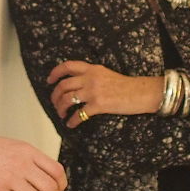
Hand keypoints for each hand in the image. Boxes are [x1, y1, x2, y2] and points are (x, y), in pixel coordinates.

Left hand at [46, 60, 162, 124]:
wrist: (140, 92)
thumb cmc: (126, 85)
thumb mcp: (106, 73)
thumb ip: (91, 75)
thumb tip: (77, 83)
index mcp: (92, 69)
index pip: (68, 66)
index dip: (55, 73)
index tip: (49, 81)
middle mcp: (90, 78)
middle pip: (63, 85)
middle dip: (55, 96)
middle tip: (55, 103)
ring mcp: (93, 91)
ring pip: (68, 99)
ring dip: (61, 108)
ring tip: (62, 114)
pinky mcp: (98, 105)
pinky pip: (79, 114)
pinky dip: (72, 121)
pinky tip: (71, 124)